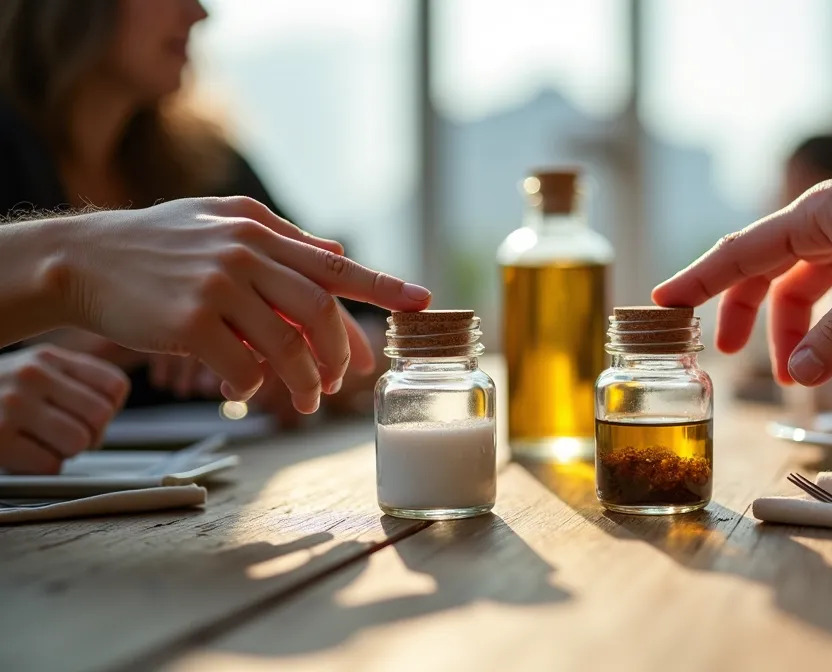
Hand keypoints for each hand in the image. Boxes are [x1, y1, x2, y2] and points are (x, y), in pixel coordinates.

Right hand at [0, 345, 129, 473]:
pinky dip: (41, 468)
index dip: (108, 410)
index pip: (114, 386)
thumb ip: (73, 380)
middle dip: (89, 434)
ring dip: (65, 452)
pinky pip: (51, 466)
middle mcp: (30, 375)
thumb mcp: (33, 372)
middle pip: (101, 416)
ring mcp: (11, 406)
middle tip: (62, 436)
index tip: (86, 416)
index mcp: (46, 357)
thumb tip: (111, 405)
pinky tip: (21, 455)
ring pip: (80, 441)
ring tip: (40, 444)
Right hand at [52, 197, 430, 413]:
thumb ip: (281, 239)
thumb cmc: (158, 244)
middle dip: (341, 352)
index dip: (384, 285)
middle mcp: (245, 253)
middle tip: (343, 381)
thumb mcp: (220, 222)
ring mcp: (217, 285)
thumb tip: (338, 255)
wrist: (81, 259)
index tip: (424, 302)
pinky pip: (241, 365)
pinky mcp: (189, 320)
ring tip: (308, 400)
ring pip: (287, 343)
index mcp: (260, 231)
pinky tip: (244, 390)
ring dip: (305, 380)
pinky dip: (252, 385)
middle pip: (320, 309)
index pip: (336, 264)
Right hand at [652, 161, 831, 387]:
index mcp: (817, 217)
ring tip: (807, 377)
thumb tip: (798, 374)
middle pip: (773, 276)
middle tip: (726, 353)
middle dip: (752, 317)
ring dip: (811, 337)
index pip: (741, 252)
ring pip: (820, 297)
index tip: (662, 303)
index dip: (699, 281)